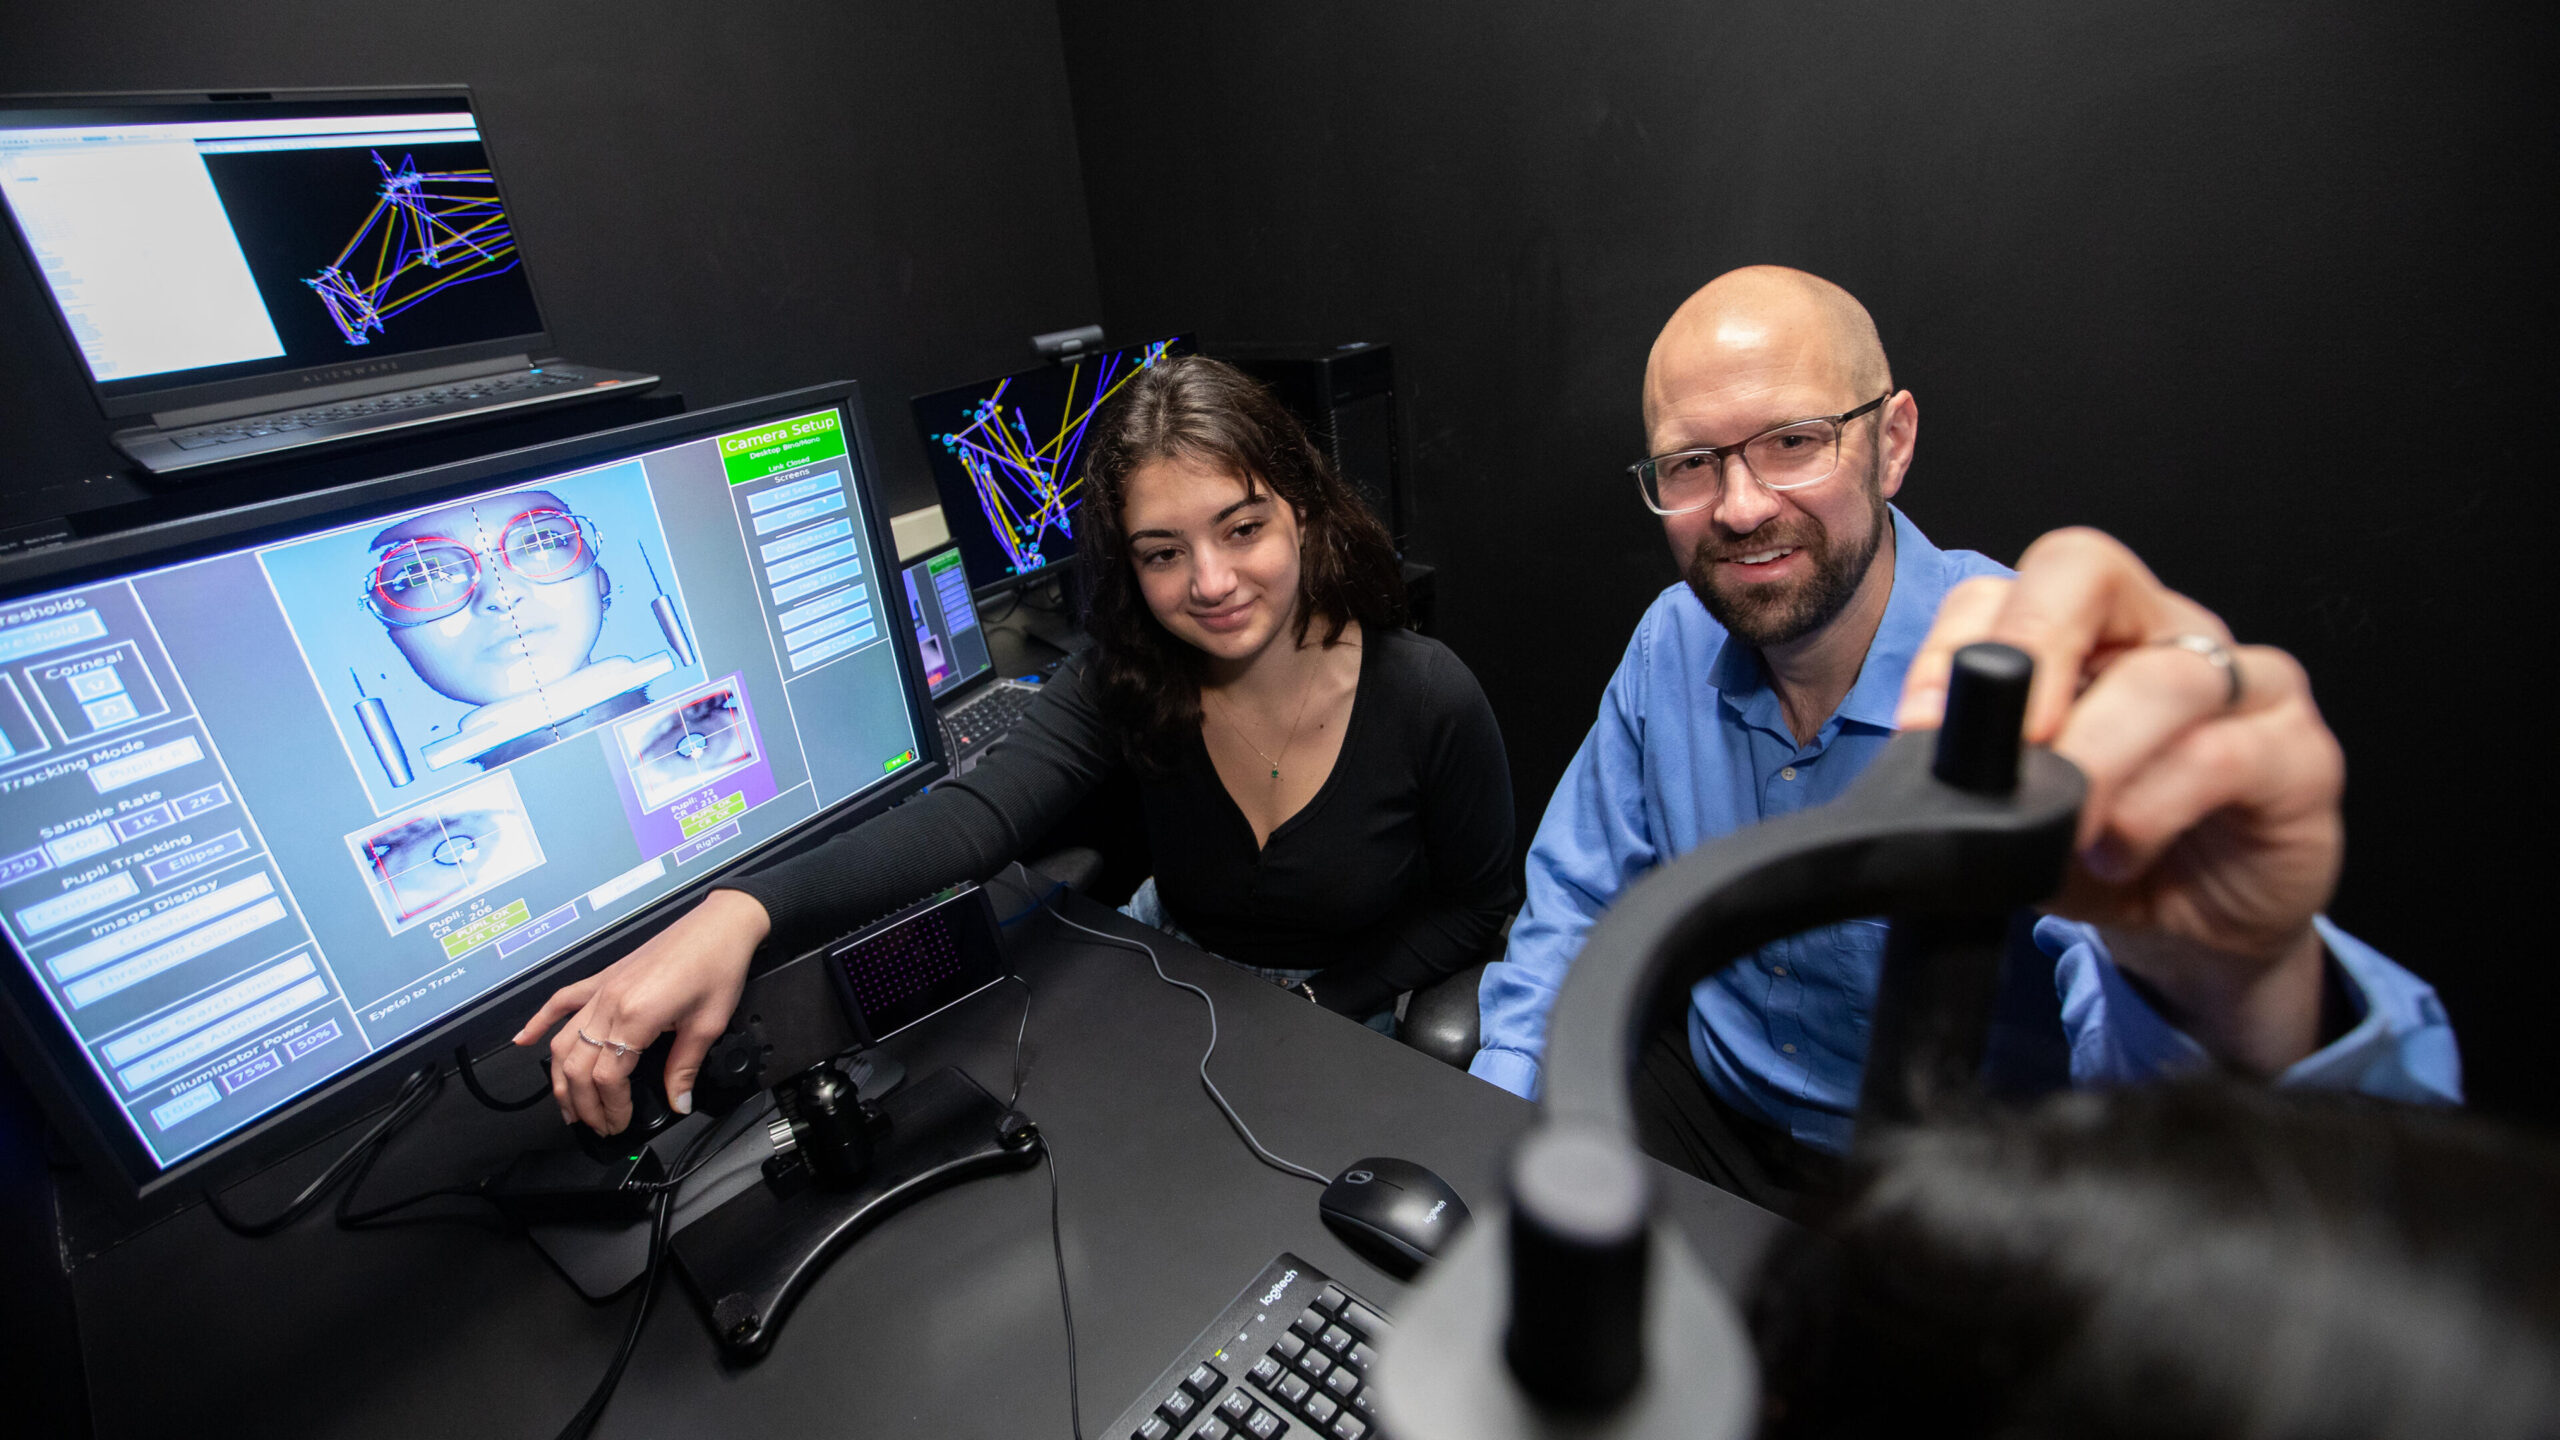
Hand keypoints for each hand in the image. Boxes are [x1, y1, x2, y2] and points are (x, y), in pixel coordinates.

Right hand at [513, 887, 771, 1132]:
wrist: (720, 924)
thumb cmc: (718, 967)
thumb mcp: (708, 1025)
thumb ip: (684, 1068)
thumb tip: (678, 1103)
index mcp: (635, 1016)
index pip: (606, 1077)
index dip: (611, 1107)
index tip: (620, 1123)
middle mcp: (609, 1003)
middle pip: (576, 1066)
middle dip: (583, 1104)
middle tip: (598, 1127)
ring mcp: (601, 989)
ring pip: (563, 1041)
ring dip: (560, 1079)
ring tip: (568, 1107)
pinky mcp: (602, 978)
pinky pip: (562, 1001)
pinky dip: (539, 1022)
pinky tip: (523, 1040)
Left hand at [1894, 528, 2341, 1074]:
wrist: (2203, 936)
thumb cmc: (2107, 855)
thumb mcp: (2018, 816)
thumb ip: (1980, 776)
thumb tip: (1924, 764)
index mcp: (2087, 632)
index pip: (2004, 586)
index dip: (1951, 645)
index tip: (1922, 729)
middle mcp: (2166, 631)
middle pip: (2086, 569)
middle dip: (2028, 647)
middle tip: (2005, 743)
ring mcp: (2245, 683)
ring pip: (2163, 676)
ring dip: (2093, 756)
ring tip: (2060, 822)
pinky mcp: (2301, 755)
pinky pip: (2225, 755)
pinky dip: (2154, 806)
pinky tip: (2118, 850)